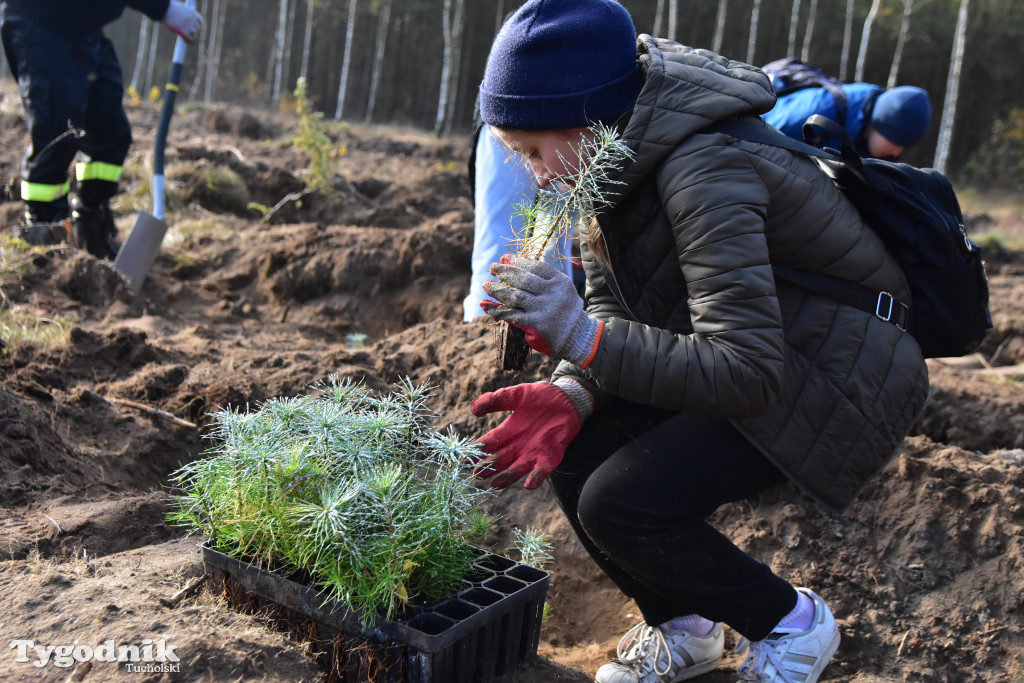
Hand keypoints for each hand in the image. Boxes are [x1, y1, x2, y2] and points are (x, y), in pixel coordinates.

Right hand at [162, 0, 202, 42]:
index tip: (191, 27)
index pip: (199, 21)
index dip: (195, 24)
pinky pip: (190, 39)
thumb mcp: (179, 9)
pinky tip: (184, 40)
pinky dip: (188, 41)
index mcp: (192, 12)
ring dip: (189, 36)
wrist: (163, 8)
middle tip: (184, 32)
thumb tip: (182, 19)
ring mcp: (190, 25)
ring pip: (194, 34)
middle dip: (191, 31)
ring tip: (182, 35)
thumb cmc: (168, 7)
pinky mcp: (185, 31)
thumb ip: (183, 14)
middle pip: (196, 28)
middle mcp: (193, 19)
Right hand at [470, 382, 581, 489]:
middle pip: (500, 459)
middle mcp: (518, 445)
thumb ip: (496, 400)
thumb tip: (473, 409)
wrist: (567, 399)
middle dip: (488, 467)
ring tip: (495, 484)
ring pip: (517, 468)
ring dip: (507, 477)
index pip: (488, 443)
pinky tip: (529, 485)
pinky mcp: (550, 456)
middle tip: (476, 474)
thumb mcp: (516, 395)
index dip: (476, 451)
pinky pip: (542, 470)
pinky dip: (536, 477)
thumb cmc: (540, 396)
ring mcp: (534, 452)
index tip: (463, 460)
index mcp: (508, 431)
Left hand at [481, 255, 603, 367]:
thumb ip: (544, 278)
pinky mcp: (536, 323)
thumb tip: (515, 265)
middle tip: (492, 267)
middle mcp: (552, 293)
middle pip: (523, 279)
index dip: (518, 261)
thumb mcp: (562, 289)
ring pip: (515, 296)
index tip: (505, 258)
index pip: (535, 267)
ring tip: (486, 285)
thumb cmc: (565, 309)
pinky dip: (497, 310)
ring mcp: (544, 309)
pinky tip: (486, 305)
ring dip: (497, 290)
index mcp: (559, 281)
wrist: (577, 335)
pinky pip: (512, 315)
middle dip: (505, 272)